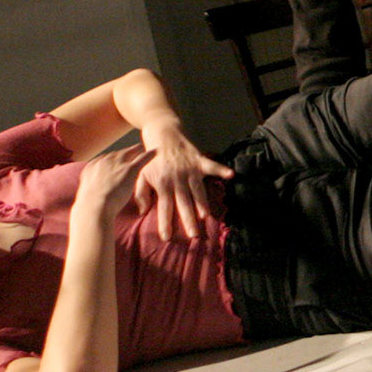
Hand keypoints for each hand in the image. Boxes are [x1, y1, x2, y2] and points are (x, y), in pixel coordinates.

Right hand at [75, 144, 155, 222]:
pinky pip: (142, 158)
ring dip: (136, 150)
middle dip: (125, 153)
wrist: (94, 207)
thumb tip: (94, 195)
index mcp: (92, 167)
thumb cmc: (90, 207)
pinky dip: (149, 155)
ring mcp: (117, 164)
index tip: (118, 159)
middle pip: (117, 154)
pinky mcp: (129, 169)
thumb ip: (93, 189)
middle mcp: (104, 161)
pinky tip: (156, 152)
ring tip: (142, 148)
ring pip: (129, 153)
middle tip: (132, 150)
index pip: (105, 159)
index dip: (114, 160)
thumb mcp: (88, 194)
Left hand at [135, 122, 231, 239]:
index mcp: (162, 184)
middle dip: (188, 220)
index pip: (163, 207)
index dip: (165, 223)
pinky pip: (211, 166)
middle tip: (193, 235)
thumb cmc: (151, 159)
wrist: (162, 134)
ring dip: (202, 203)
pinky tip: (231, 175)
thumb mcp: (140, 175)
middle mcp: (176, 178)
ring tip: (206, 216)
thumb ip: (141, 194)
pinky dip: (221, 169)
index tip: (167, 238)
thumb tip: (142, 212)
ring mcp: (189, 169)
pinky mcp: (199, 160)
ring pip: (197, 190)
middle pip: (183, 203)